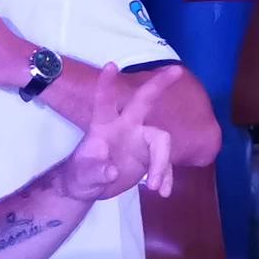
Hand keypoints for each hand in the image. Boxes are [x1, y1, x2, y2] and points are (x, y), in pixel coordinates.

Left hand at [54, 66, 175, 198]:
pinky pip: (165, 163)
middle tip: (177, 70)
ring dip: (163, 164)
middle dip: (158, 85)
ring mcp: (139, 140)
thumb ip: (95, 172)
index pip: (104, 101)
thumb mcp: (82, 177)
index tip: (111, 65)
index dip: (106, 84)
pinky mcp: (149, 156)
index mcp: (103, 126)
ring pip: (162, 141)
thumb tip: (111, 170)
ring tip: (156, 187)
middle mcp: (125, 127)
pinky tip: (164, 192)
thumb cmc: (80, 176)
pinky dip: (167, 177)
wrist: (91, 188)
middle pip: (143, 101)